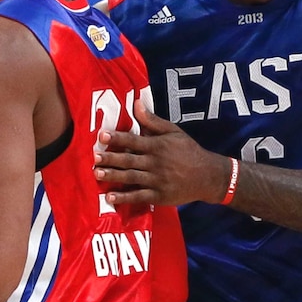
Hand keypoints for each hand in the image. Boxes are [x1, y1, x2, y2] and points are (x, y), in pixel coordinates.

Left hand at [94, 99, 230, 205]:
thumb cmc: (189, 151)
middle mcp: (155, 163)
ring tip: (97, 173)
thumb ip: (153, 121)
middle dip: (110, 158)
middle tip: (94, 157)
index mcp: (158, 146)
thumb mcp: (174, 132)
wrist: (207, 176)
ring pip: (131, 177)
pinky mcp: (159, 196)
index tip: (102, 136)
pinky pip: (139, 196)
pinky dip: (125, 197)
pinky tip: (111, 197)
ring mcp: (157, 180)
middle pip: (129, 160)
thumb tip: (137, 103)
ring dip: (113, 176)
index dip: (117, 138)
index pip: (133, 140)